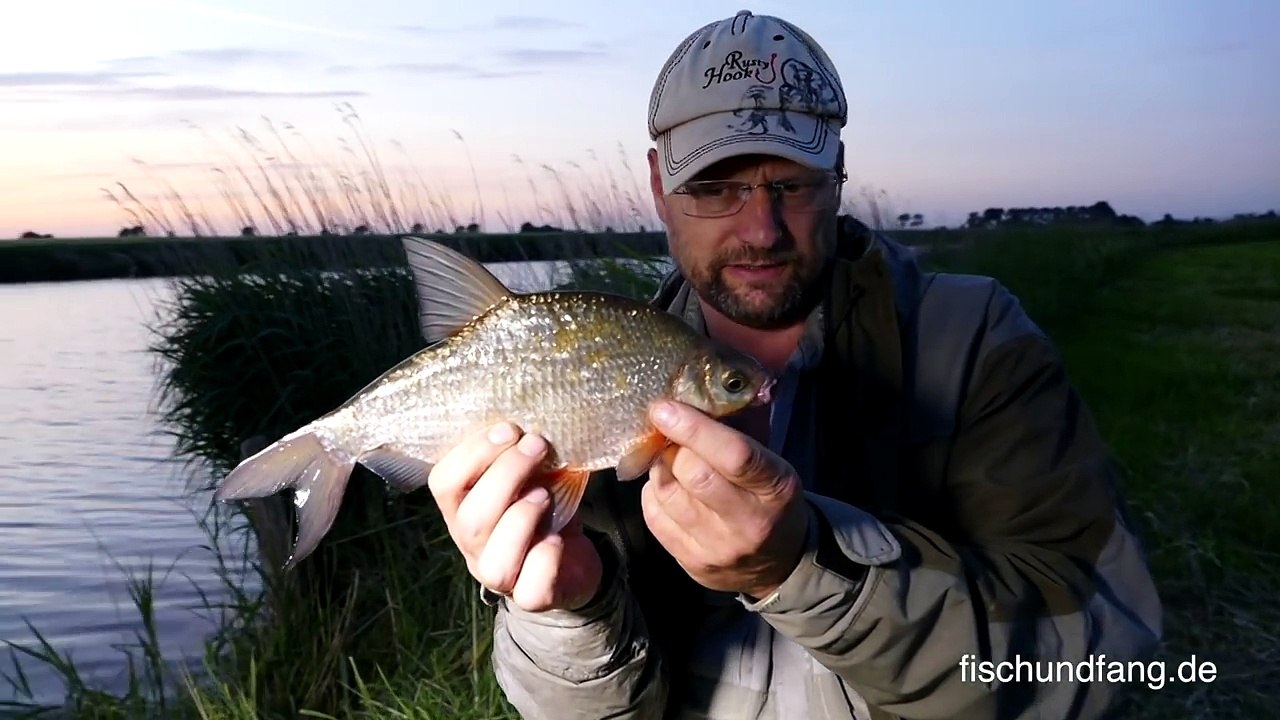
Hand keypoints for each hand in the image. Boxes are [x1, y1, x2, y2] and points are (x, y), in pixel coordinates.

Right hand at [427, 422, 602, 611]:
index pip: (444, 483)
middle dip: (506, 475)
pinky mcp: (532, 597)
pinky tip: (560, 536)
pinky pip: (531, 588)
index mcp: (462, 508)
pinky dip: (547, 558)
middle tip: (538, 446)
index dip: (472, 454)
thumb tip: (532, 421)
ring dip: (522, 518)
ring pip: (494, 560)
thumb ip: (520, 455)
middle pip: (471, 518)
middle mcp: (473, 545)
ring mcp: (499, 576)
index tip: (509, 429)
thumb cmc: (543, 508)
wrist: (572, 561)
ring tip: (546, 494)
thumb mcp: (529, 475)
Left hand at [640, 400, 809, 599]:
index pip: (734, 454)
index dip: (694, 428)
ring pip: (667, 495)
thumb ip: (742, 428)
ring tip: (669, 460)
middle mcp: (749, 522)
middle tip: (669, 436)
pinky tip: (667, 486)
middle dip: (673, 447)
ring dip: (659, 468)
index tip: (664, 408)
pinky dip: (653, 493)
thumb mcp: (772, 461)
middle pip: (694, 475)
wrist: (779, 562)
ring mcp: (719, 547)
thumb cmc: (770, 498)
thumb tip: (701, 391)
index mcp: (775, 488)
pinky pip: (654, 518)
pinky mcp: (693, 563)